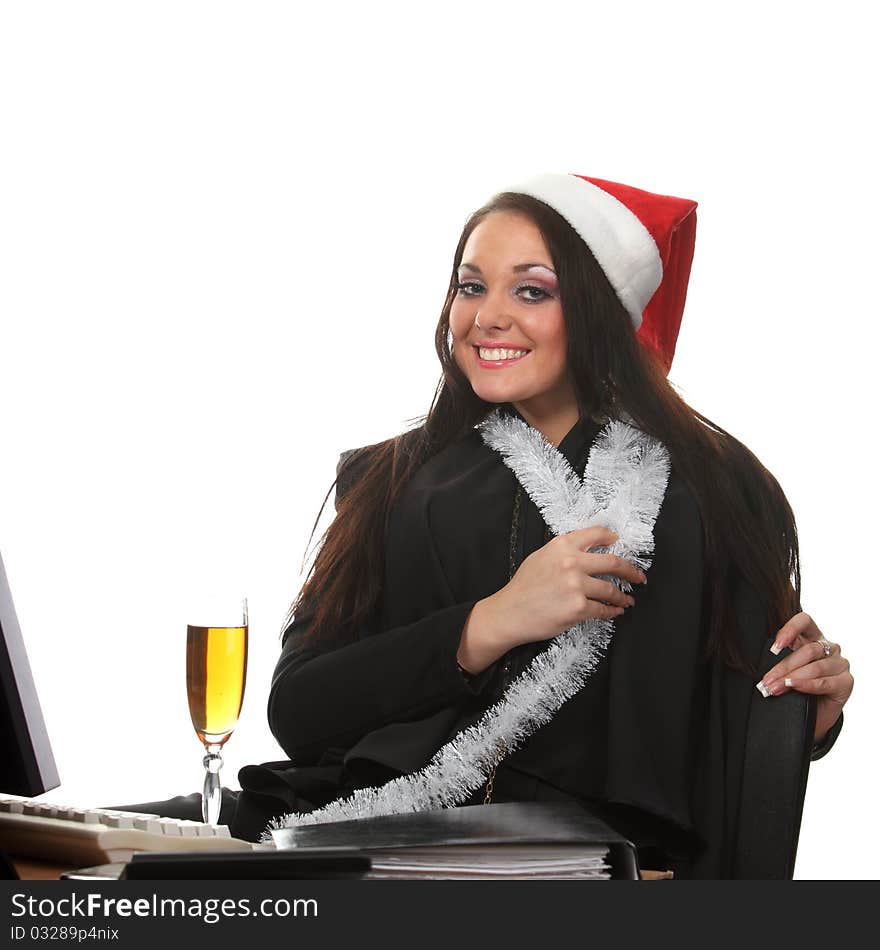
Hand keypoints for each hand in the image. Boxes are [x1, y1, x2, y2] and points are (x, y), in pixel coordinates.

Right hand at [457, 526, 646, 673]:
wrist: (510, 612)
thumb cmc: (523, 587)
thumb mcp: (541, 557)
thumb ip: (564, 551)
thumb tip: (589, 551)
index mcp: (562, 545)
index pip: (597, 534)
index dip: (613, 538)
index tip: (621, 543)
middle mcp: (571, 561)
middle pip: (614, 562)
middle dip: (631, 571)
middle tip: (638, 577)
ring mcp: (576, 585)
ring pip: (611, 590)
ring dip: (623, 596)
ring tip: (627, 600)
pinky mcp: (578, 607)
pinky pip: (603, 609)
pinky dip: (612, 611)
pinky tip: (615, 611)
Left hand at [756, 612, 852, 743]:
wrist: (815, 714)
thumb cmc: (799, 688)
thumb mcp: (787, 670)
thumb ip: (781, 661)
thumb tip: (763, 667)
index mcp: (812, 637)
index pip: (804, 621)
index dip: (790, 629)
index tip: (774, 647)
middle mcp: (829, 648)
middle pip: (807, 650)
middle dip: (783, 667)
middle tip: (767, 681)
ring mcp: (840, 664)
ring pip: (815, 667)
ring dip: (792, 678)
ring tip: (775, 688)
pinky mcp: (846, 682)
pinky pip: (825, 682)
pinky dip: (807, 685)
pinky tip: (795, 686)